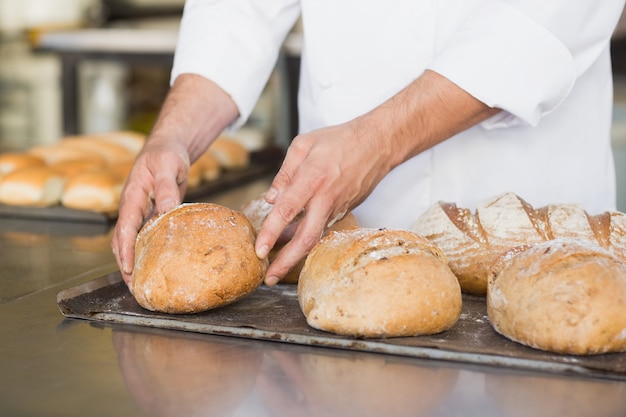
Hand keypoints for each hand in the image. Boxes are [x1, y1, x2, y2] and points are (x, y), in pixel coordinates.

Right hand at [111, 74, 238, 285]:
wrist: (169, 147)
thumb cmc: (167, 154)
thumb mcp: (169, 166)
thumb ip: (167, 188)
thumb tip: (165, 211)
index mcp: (132, 196)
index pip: (124, 228)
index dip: (124, 250)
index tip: (128, 268)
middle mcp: (133, 207)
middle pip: (123, 240)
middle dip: (125, 263)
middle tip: (135, 287)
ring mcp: (141, 212)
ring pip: (133, 240)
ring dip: (135, 260)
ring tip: (143, 284)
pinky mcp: (151, 214)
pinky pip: (146, 236)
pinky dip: (148, 251)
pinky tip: (157, 264)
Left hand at [256, 118, 393, 285]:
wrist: (377, 144)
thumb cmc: (339, 140)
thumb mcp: (304, 145)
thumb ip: (284, 173)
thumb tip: (270, 199)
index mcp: (313, 178)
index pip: (288, 210)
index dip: (272, 232)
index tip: (259, 250)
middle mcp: (326, 198)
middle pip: (306, 238)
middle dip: (286, 261)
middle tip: (269, 278)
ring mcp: (337, 207)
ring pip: (314, 238)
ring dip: (294, 255)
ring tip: (275, 268)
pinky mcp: (343, 211)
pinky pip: (320, 229)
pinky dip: (304, 238)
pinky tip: (289, 243)